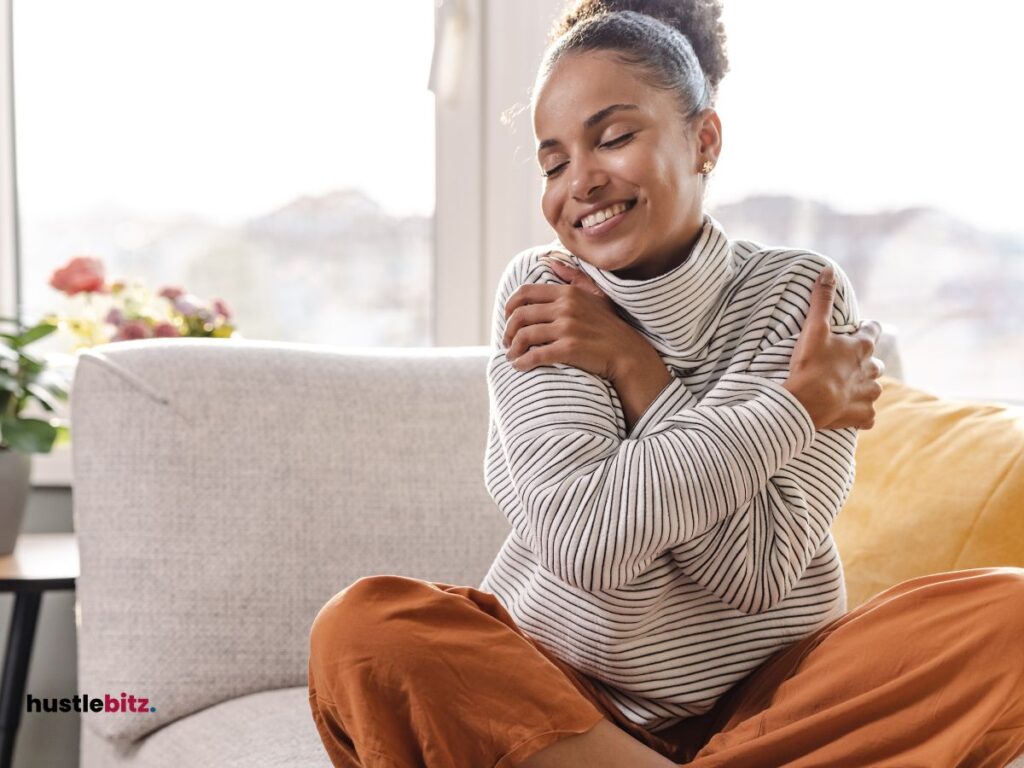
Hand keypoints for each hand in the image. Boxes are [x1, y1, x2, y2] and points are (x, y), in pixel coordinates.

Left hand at [502, 256, 644, 380]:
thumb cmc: (610, 326)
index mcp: (568, 293)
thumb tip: (553, 262)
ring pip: (524, 335)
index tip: (508, 318)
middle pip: (520, 315)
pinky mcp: (569, 349)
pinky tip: (520, 366)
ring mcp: (567, 328)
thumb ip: (574, 277)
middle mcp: (566, 307)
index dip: (510, 306)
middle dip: (508, 330)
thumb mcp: (596, 295)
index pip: (525, 293)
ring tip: (512, 356)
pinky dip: (523, 362)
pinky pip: (536, 355)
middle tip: (507, 341)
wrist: (629, 354)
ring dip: (513, 348)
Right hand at [783, 266, 884, 430]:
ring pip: (873, 389)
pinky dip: (860, 414)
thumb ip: (821, 299)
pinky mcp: (862, 416)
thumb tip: (828, 270)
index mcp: (862, 347)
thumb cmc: (811, 364)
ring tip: (845, 389)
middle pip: (875, 362)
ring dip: (863, 387)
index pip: (873, 330)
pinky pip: (868, 416)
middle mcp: (871, 370)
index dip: (866, 329)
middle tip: (844, 363)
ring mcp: (868, 395)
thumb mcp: (814, 328)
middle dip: (864, 362)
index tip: (856, 330)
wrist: (808, 403)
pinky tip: (849, 413)